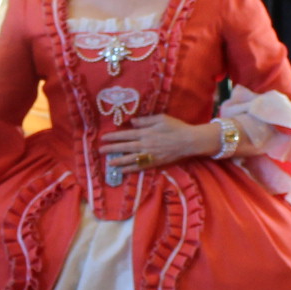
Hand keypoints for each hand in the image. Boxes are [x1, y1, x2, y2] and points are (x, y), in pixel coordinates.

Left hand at [102, 115, 218, 173]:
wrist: (190, 141)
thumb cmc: (176, 127)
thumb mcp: (161, 118)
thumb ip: (145, 120)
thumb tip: (131, 122)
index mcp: (145, 132)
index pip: (125, 135)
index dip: (113, 136)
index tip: (103, 137)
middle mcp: (145, 144)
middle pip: (125, 147)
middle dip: (111, 149)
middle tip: (100, 150)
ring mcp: (150, 155)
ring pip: (130, 159)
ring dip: (118, 161)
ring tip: (108, 163)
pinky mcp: (155, 163)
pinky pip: (140, 167)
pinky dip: (130, 169)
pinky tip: (122, 171)